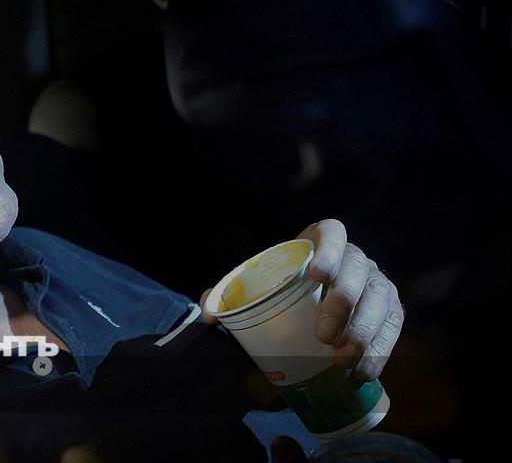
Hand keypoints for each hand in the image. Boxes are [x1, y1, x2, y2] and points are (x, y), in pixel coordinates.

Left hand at [200, 219, 404, 380]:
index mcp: (319, 242)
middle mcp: (353, 258)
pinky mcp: (390, 309)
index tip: (317, 274)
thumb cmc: (275, 294)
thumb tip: (210, 315)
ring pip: (380, 300)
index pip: (331, 233)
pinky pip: (393, 327)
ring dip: (365, 332)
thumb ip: (225, 297)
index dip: (329, 249)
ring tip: (342, 362)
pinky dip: (381, 350)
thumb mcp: (250, 290)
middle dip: (344, 302)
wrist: (306, 313)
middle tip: (324, 336)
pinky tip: (363, 371)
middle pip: (357, 270)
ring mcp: (376, 283)